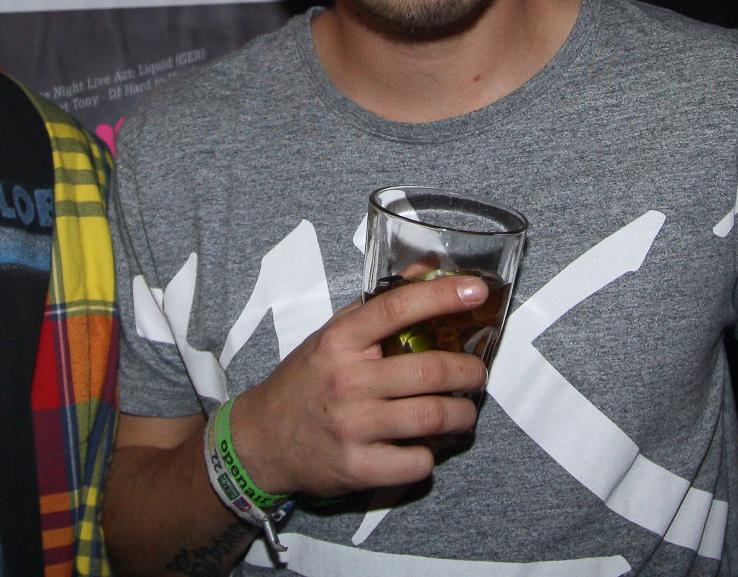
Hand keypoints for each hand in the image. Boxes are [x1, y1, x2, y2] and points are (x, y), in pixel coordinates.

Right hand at [229, 274, 489, 499]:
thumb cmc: (306, 381)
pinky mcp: (357, 468)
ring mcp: (352, 427)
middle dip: (469, 371)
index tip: (475, 292)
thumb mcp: (332, 335)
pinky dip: (430, 455)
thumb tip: (429, 268)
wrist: (261, 439)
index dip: (440, 296)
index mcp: (340, 342)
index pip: (396, 308)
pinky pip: (416, 462)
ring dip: (462, 414)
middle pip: (429, 371)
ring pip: (432, 417)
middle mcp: (346, 381)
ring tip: (464, 411)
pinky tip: (424, 446)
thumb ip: (379, 304)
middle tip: (476, 373)